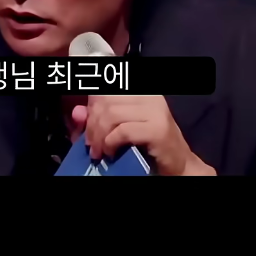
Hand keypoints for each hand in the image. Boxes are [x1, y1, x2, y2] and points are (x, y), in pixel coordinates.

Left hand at [71, 95, 215, 175]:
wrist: (178, 167)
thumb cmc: (147, 147)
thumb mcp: (119, 129)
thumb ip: (98, 119)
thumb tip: (77, 113)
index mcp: (140, 91)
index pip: (106, 88)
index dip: (92, 105)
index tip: (89, 124)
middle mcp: (149, 96)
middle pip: (105, 100)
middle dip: (92, 124)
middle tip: (91, 144)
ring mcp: (155, 111)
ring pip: (112, 114)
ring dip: (99, 136)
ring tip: (99, 151)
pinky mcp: (158, 129)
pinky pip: (123, 131)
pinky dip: (110, 143)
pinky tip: (110, 152)